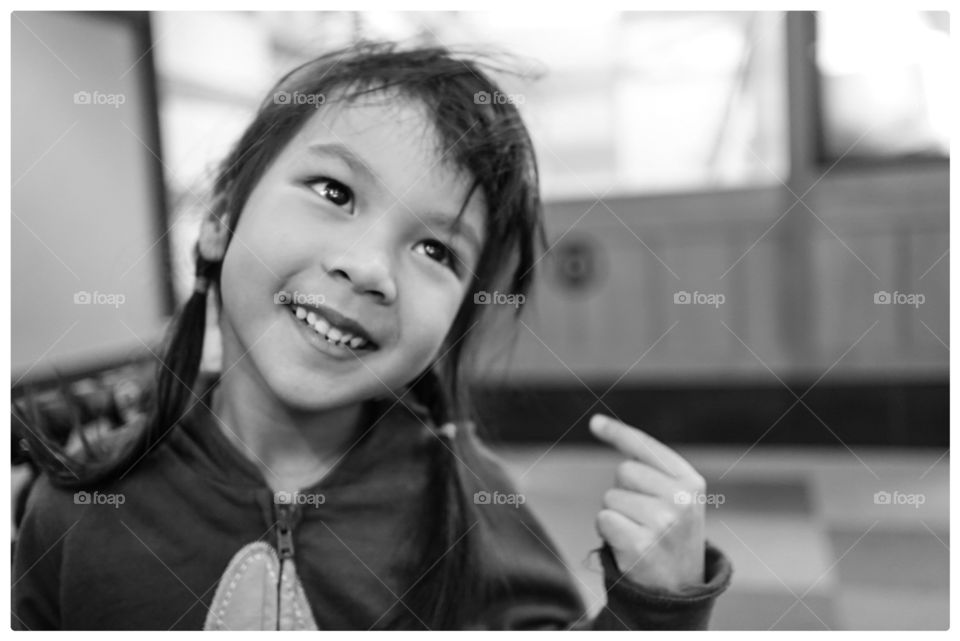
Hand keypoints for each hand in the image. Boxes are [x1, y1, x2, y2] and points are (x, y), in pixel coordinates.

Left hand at [589, 413, 705, 591]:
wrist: (679, 593)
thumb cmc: (670, 540)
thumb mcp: (676, 500)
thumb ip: (652, 469)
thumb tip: (603, 424)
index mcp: (691, 483)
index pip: (647, 447)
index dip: (618, 433)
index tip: (595, 423)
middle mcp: (681, 499)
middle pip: (624, 472)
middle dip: (623, 492)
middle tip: (644, 520)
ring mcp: (662, 521)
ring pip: (610, 497)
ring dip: (615, 515)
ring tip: (638, 534)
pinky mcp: (640, 542)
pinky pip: (603, 520)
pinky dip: (607, 532)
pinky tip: (629, 548)